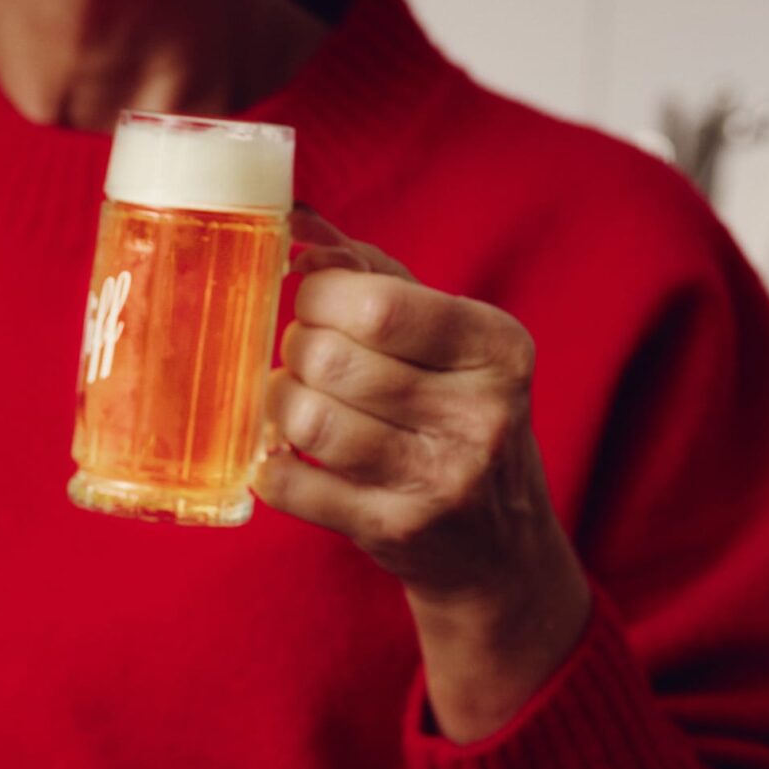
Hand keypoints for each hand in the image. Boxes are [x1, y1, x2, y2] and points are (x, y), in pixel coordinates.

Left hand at [263, 209, 592, 739]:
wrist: (498, 549)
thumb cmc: (454, 414)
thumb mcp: (445, 339)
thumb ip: (375, 273)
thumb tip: (298, 219)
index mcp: (498, 347)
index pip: (377, 304)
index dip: (318, 295)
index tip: (313, 302)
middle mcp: (481, 413)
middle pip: (332, 359)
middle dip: (297, 350)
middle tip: (304, 357)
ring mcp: (442, 479)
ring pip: (308, 420)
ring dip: (280, 404)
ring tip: (293, 401)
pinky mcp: (396, 531)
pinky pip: (291, 484)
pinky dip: (270, 465)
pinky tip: (284, 456)